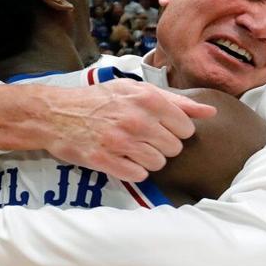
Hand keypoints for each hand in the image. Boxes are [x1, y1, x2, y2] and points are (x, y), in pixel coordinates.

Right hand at [0, 80, 217, 183]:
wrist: (56, 114)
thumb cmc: (99, 100)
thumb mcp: (135, 90)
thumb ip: (176, 101)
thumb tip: (209, 112)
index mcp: (147, 99)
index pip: (185, 128)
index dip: (175, 131)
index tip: (160, 128)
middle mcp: (137, 120)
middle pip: (174, 148)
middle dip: (162, 146)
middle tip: (143, 138)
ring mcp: (121, 141)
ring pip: (158, 163)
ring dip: (148, 160)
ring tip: (131, 148)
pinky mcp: (106, 161)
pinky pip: (139, 175)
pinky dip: (134, 171)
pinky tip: (122, 159)